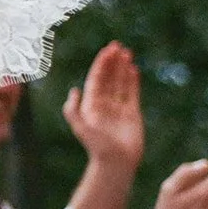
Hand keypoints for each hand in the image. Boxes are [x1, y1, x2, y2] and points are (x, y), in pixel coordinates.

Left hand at [63, 42, 143, 167]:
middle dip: (112, 62)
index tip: (108, 50)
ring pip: (120, 83)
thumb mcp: (80, 127)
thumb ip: (73, 109)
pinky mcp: (132, 113)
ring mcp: (118, 108)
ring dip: (123, 68)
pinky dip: (133, 81)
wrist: (116, 162)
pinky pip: (132, 93)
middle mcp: (104, 104)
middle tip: (118, 46)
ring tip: (127, 53)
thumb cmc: (97, 146)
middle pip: (108, 78)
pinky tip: (134, 69)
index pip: (96, 79)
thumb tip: (74, 90)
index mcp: (90, 105)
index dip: (101, 64)